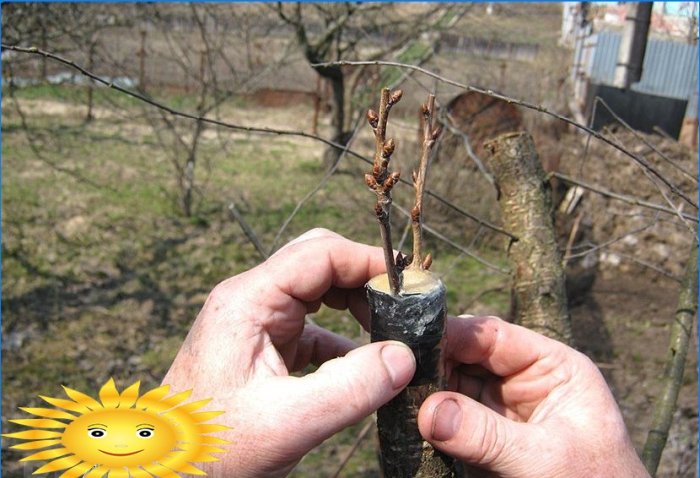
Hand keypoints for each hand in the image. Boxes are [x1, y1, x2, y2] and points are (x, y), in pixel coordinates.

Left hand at [162, 229, 415, 476]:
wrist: (170, 471)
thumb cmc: (214, 446)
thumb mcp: (288, 422)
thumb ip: (351, 388)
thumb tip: (405, 355)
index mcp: (247, 301)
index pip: (319, 254)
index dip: (368, 263)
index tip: (409, 286)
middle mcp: (250, 299)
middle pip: (318, 262)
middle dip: (363, 279)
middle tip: (401, 309)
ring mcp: (255, 321)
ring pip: (318, 290)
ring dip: (355, 306)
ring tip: (389, 333)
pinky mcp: (262, 344)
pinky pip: (312, 326)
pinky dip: (343, 339)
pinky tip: (364, 366)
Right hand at [418, 315, 650, 477]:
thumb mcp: (545, 459)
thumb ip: (488, 435)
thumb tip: (428, 411)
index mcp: (553, 367)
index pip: (495, 336)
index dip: (453, 334)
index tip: (413, 340)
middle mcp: (523, 381)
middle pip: (467, 356)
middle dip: (433, 363)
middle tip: (396, 373)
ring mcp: (501, 410)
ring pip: (452, 386)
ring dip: (426, 391)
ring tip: (397, 396)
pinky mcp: (484, 439)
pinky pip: (449, 419)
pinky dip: (428, 419)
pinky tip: (406, 418)